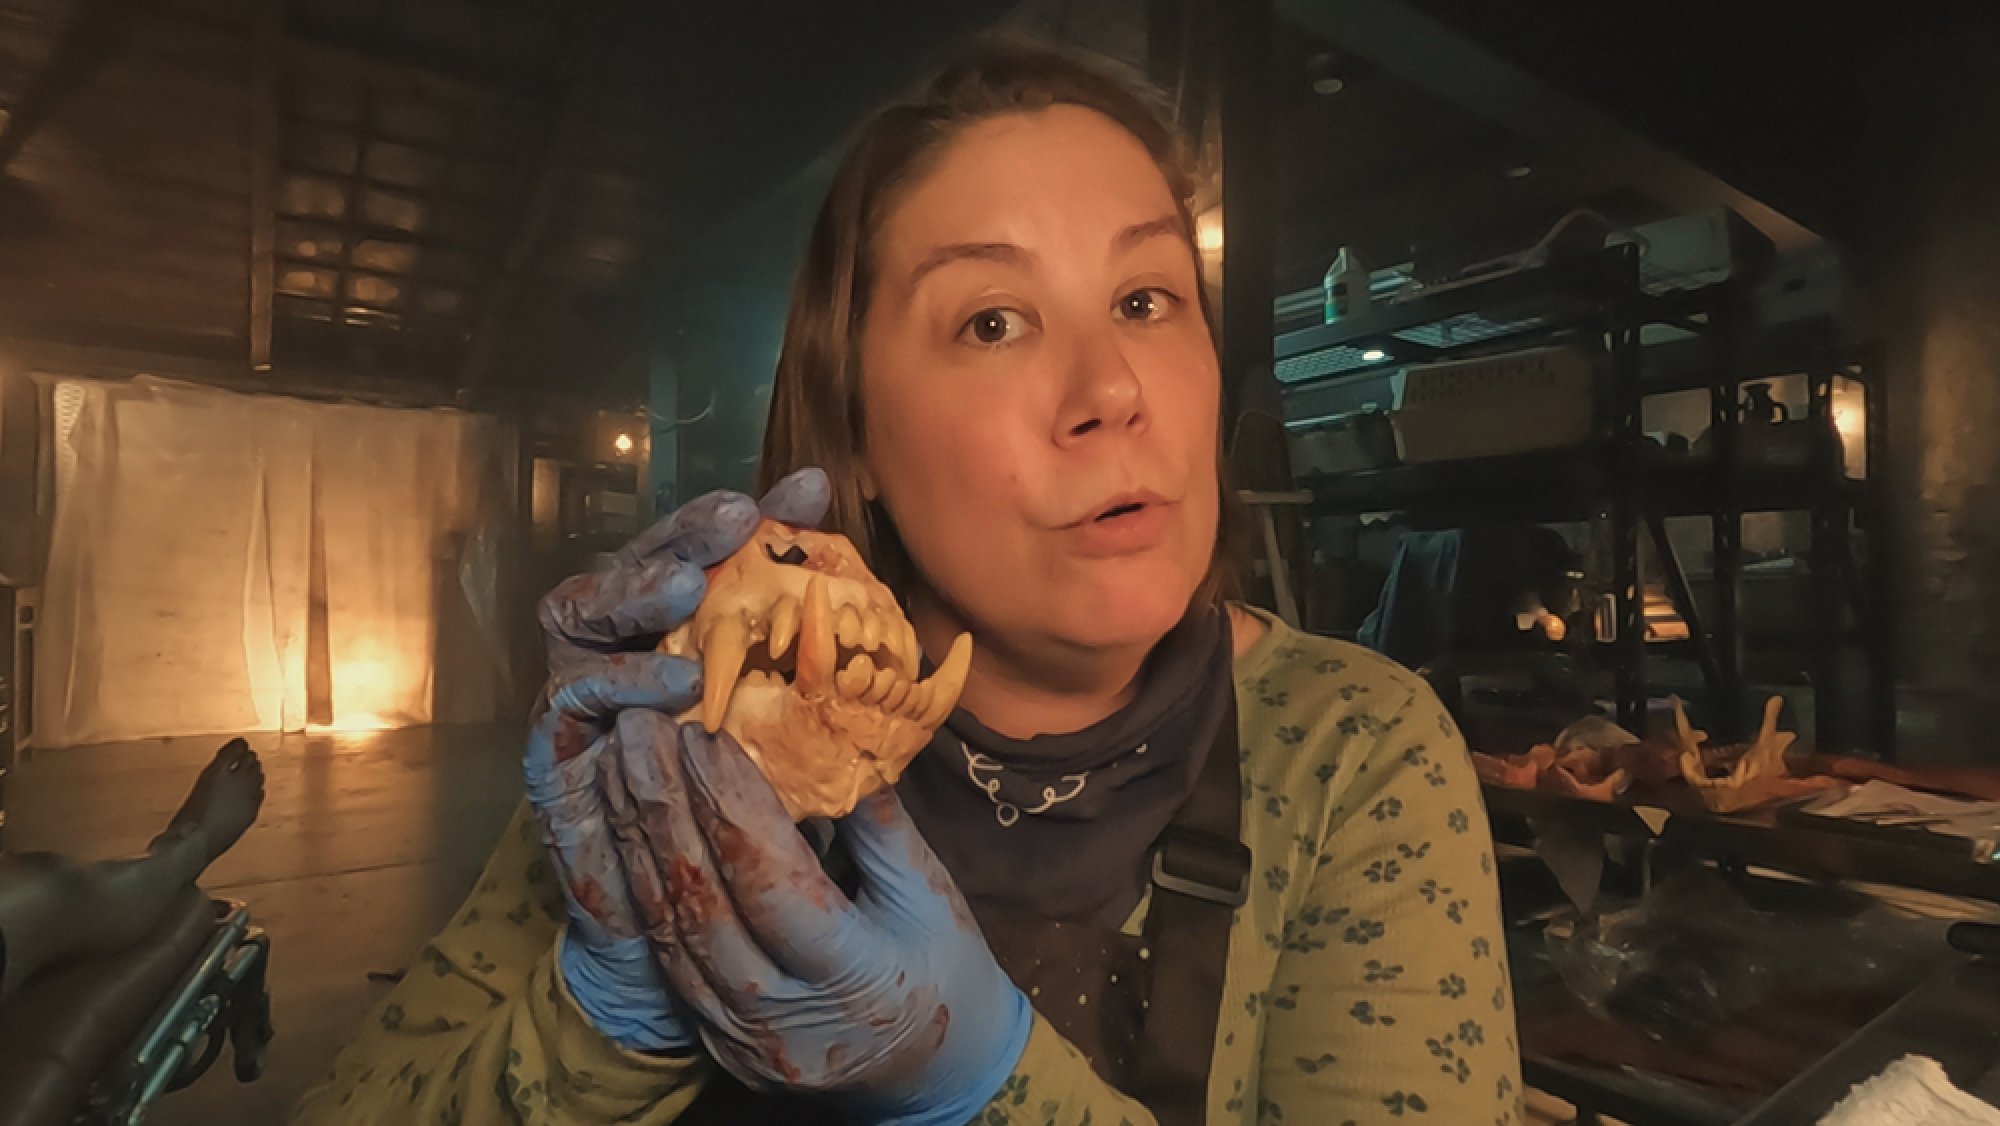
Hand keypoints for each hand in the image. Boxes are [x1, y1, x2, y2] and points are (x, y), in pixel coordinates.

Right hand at [526, 469, 829, 1050]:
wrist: (679, 926)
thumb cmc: (737, 814)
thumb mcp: (795, 729)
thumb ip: (816, 655)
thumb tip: (882, 617)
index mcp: (667, 636)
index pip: (693, 552)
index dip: (742, 517)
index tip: (802, 494)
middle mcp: (614, 651)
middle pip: (630, 569)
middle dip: (678, 540)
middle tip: (731, 523)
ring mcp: (576, 698)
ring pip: (581, 617)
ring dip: (634, 594)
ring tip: (688, 588)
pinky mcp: (554, 755)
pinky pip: (570, 702)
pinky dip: (616, 681)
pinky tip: (673, 681)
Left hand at [606, 711, 1031, 1123]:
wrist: (938, 1076)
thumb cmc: (947, 971)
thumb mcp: (931, 892)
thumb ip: (877, 820)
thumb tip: (831, 732)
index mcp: (854, 978)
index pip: (771, 880)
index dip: (732, 803)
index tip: (706, 732)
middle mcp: (784, 1020)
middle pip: (704, 904)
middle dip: (664, 808)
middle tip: (641, 730)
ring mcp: (743, 1040)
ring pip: (673, 931)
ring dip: (639, 841)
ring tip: (622, 765)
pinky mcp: (717, 1044)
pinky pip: (670, 958)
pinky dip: (647, 887)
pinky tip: (631, 830)